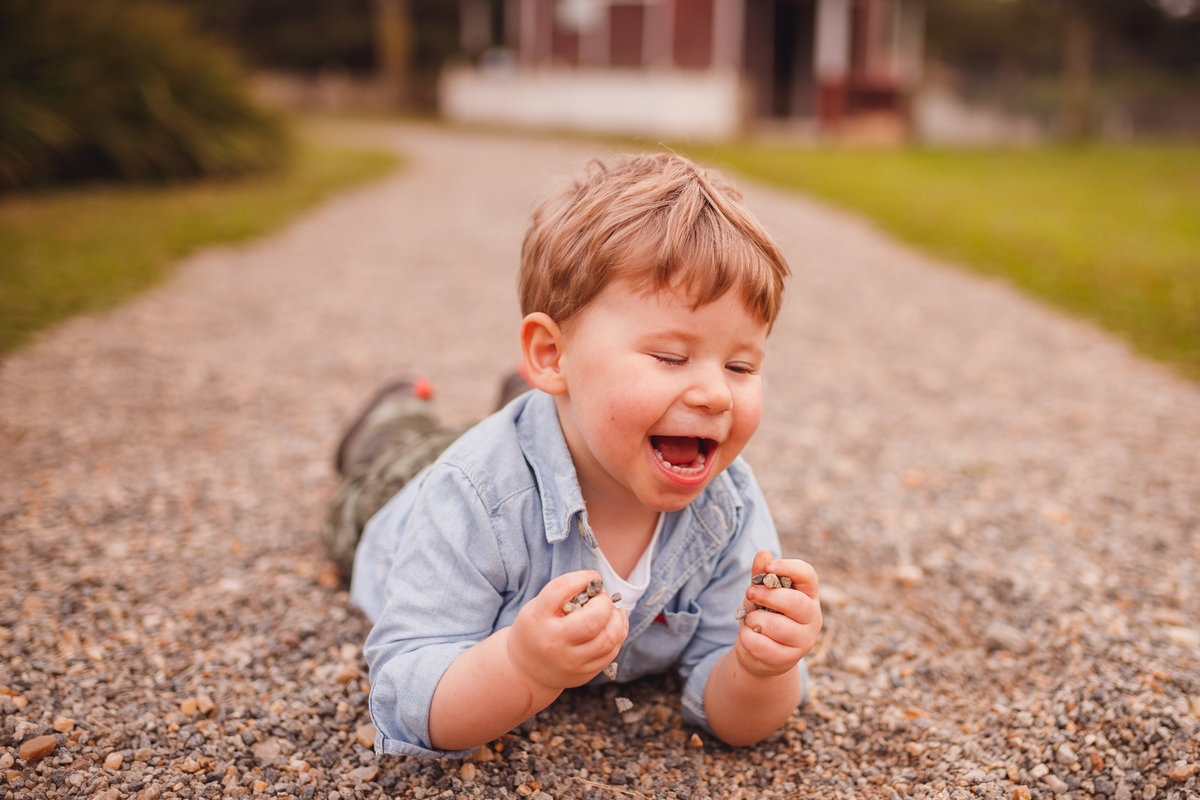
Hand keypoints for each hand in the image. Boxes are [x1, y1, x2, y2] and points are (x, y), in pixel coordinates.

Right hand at [508, 570, 628, 690]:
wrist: (526, 671)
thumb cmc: (536, 629)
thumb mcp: (537, 607)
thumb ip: (562, 595)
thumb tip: (597, 584)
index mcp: (538, 618)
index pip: (562, 589)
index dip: (583, 577)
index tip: (593, 577)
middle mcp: (554, 641)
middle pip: (591, 620)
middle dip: (604, 602)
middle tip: (602, 597)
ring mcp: (570, 661)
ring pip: (608, 639)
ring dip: (616, 619)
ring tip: (611, 611)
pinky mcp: (584, 673)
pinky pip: (611, 652)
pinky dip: (619, 634)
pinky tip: (615, 624)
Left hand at [734, 550, 821, 678]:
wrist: (759, 654)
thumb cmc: (763, 615)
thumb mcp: (760, 593)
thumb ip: (761, 575)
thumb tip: (763, 554)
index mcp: (808, 595)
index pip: (808, 575)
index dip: (789, 567)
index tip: (769, 566)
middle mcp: (812, 617)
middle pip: (795, 602)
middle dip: (767, 595)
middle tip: (749, 592)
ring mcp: (804, 640)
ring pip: (778, 627)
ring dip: (754, 620)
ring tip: (749, 619)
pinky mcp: (790, 659)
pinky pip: (764, 646)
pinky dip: (748, 638)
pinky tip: (746, 634)